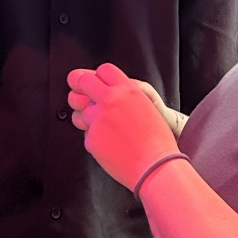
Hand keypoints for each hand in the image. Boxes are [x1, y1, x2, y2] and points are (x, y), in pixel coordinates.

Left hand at [67, 63, 178, 191]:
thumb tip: (109, 93)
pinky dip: (96, 139)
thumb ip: (127, 96)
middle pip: (83, 82)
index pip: (104, 70)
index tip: (99, 84)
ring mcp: (98, 119)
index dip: (100, 77)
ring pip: (80, 110)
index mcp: (127, 90)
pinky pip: (87, 133)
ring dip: (88, 117)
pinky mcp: (91, 138)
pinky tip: (110, 144)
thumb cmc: (157, 142)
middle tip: (88, 98)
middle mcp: (110, 100)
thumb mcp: (147, 107)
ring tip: (105, 128)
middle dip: (83, 88)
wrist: (155, 167)